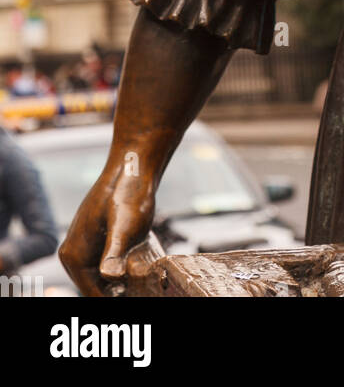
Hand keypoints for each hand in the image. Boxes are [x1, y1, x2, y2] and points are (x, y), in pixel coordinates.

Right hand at [59, 163, 155, 296]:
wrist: (133, 169)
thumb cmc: (129, 194)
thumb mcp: (125, 226)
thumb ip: (115, 252)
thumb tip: (110, 276)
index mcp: (73, 256)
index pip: (93, 295)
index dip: (116, 300)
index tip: (138, 297)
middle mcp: (72, 254)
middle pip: (96, 288)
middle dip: (119, 291)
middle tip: (145, 291)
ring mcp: (83, 246)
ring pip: (103, 278)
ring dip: (122, 282)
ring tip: (145, 281)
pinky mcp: (95, 240)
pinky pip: (107, 265)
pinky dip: (123, 269)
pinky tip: (141, 267)